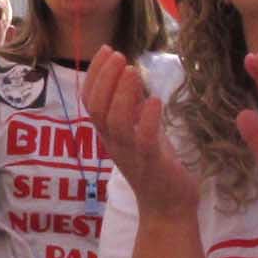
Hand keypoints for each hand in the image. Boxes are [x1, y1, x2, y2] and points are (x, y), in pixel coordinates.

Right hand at [89, 47, 195, 217]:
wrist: (167, 208)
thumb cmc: (155, 166)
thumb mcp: (140, 130)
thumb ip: (132, 107)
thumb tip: (128, 75)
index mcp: (108, 134)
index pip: (90, 101)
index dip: (95, 74)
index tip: (107, 50)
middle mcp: (114, 143)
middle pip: (97, 108)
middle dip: (104, 78)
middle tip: (118, 55)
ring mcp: (131, 154)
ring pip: (115, 122)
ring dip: (121, 93)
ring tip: (132, 70)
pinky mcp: (151, 163)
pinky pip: (143, 140)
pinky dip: (147, 119)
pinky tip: (155, 100)